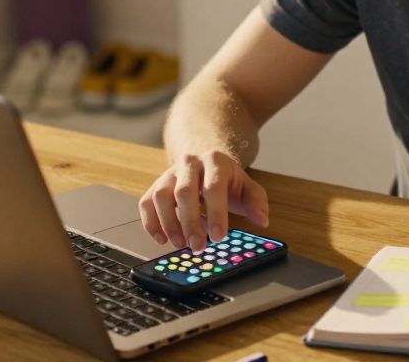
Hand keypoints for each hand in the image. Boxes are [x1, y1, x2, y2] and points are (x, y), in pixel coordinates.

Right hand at [138, 150, 268, 251]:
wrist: (207, 163)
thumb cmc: (227, 180)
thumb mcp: (248, 187)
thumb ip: (257, 202)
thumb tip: (262, 220)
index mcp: (216, 161)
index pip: (214, 187)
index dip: (216, 213)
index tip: (219, 237)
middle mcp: (190, 163)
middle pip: (184, 191)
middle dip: (190, 222)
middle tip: (197, 247)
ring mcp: (170, 173)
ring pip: (161, 195)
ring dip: (168, 223)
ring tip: (179, 244)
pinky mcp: (156, 184)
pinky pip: (147, 201)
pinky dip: (151, 222)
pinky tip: (161, 238)